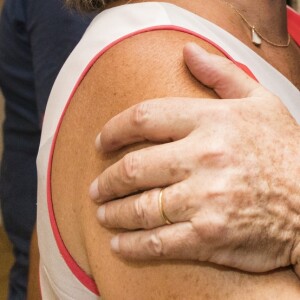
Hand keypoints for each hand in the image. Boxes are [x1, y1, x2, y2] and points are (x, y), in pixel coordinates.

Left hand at [90, 43, 299, 273]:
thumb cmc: (285, 151)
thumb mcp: (259, 102)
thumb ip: (221, 74)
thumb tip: (188, 52)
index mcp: (212, 121)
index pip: (144, 118)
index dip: (113, 130)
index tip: (101, 142)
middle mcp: (205, 158)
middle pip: (133, 167)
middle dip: (106, 180)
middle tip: (97, 188)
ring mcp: (205, 199)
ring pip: (139, 208)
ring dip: (113, 212)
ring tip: (104, 213)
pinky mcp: (209, 236)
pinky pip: (157, 243)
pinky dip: (131, 245)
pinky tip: (118, 242)